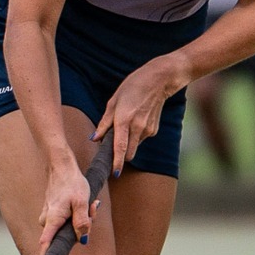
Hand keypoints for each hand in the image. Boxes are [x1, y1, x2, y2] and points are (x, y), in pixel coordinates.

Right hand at [36, 158, 95, 251]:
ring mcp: (48, 217)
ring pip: (66, 228)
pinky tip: (85, 203)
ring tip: (90, 203)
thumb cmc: (73, 183)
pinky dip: (77, 215)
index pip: (46, 244)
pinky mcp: (52, 213)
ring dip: (82, 220)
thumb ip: (82, 222)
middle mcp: (47, 221)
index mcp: (53, 220)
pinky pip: (66, 221)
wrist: (63, 166)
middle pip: (64, 236)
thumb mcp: (82, 202)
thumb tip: (82, 239)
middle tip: (92, 209)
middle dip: (82, 228)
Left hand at [93, 59, 177, 173]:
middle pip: (129, 153)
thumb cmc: (133, 87)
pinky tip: (136, 120)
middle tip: (112, 148)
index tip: (114, 174)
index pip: (120, 147)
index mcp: (124, 120)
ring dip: (128, 143)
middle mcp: (137, 127)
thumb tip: (94, 138)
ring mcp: (148, 130)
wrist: (159, 80)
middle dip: (121, 155)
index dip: (117, 162)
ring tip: (126, 125)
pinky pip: (141, 139)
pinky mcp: (154, 130)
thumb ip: (104, 122)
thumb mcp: (114, 101)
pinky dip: (136, 135)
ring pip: (134, 146)